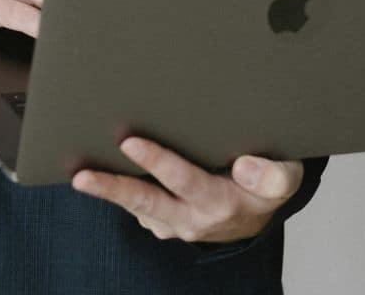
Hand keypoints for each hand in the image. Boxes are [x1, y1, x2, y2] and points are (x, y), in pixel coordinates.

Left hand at [71, 136, 302, 243]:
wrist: (258, 212)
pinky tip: (95, 170)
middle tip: (83, 176)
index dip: (158, 162)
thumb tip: (246, 166)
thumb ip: (273, 175)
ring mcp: (173, 223)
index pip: (184, 181)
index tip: (131, 141)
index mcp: (221, 204)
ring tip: (78, 174)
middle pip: (147, 203)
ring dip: (107, 191)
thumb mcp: (286, 176)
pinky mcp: (161, 221)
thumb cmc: (267, 184)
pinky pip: (135, 205)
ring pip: (135, 206)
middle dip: (114, 188)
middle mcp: (192, 218)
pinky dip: (115, 190)